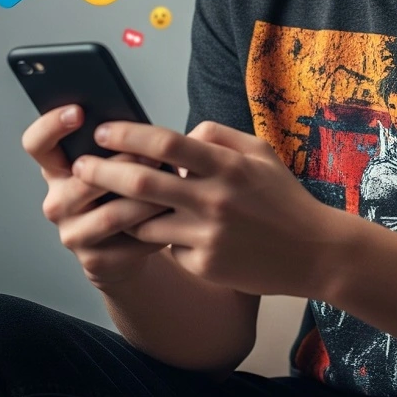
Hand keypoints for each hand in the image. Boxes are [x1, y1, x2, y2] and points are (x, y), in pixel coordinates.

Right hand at [21, 105, 172, 291]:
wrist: (127, 248)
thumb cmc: (126, 193)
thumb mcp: (121, 164)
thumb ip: (128, 143)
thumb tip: (171, 125)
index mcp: (57, 169)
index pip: (37, 143)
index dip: (51, 125)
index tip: (79, 111)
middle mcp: (57, 202)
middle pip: (83, 178)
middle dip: (123, 163)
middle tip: (153, 155)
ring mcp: (72, 234)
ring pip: (111, 214)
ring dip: (145, 200)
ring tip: (171, 187)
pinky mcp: (94, 261)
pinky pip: (128, 241)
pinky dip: (154, 228)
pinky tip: (171, 218)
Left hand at [70, 120, 344, 297]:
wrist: (315, 252)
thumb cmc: (284, 198)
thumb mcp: (260, 153)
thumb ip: (219, 136)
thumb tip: (183, 132)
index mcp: (226, 165)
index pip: (165, 143)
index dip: (128, 136)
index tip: (103, 132)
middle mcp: (214, 199)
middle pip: (142, 183)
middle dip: (102, 172)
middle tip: (81, 167)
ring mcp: (208, 235)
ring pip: (145, 222)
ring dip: (125, 212)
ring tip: (111, 202)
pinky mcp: (205, 265)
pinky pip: (168, 248)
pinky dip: (161, 238)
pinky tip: (165, 232)